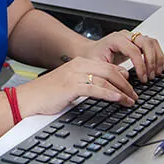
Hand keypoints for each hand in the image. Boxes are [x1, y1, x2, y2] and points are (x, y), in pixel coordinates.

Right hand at [16, 58, 136, 116]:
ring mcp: (75, 75)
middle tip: (134, 95)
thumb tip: (105, 87)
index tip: (131, 86)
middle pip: (110, 70)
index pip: (107, 65)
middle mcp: (78, 66)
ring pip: (106, 79)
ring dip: (121, 91)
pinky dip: (110, 94)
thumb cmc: (47, 93)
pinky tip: (118, 99)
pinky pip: (96, 88)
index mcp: (79, 63)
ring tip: (130, 100)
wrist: (29, 98)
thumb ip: (87, 82)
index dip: (123, 75)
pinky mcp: (71, 86)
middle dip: (126, 84)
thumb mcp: (70, 84)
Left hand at [76, 30, 163, 82]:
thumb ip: (111, 70)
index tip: (143, 78)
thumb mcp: (97, 65)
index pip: (133, 50)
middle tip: (151, 76)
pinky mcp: (137, 42)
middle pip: (146, 43)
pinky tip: (158, 67)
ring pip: (152, 42)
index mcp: (115, 39)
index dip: (140, 65)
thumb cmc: (93, 57)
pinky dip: (158, 55)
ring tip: (157, 73)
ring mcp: (132, 37)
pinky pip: (152, 45)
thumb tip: (126, 76)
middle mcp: (125, 36)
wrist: (91, 51)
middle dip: (151, 61)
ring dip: (157, 58)